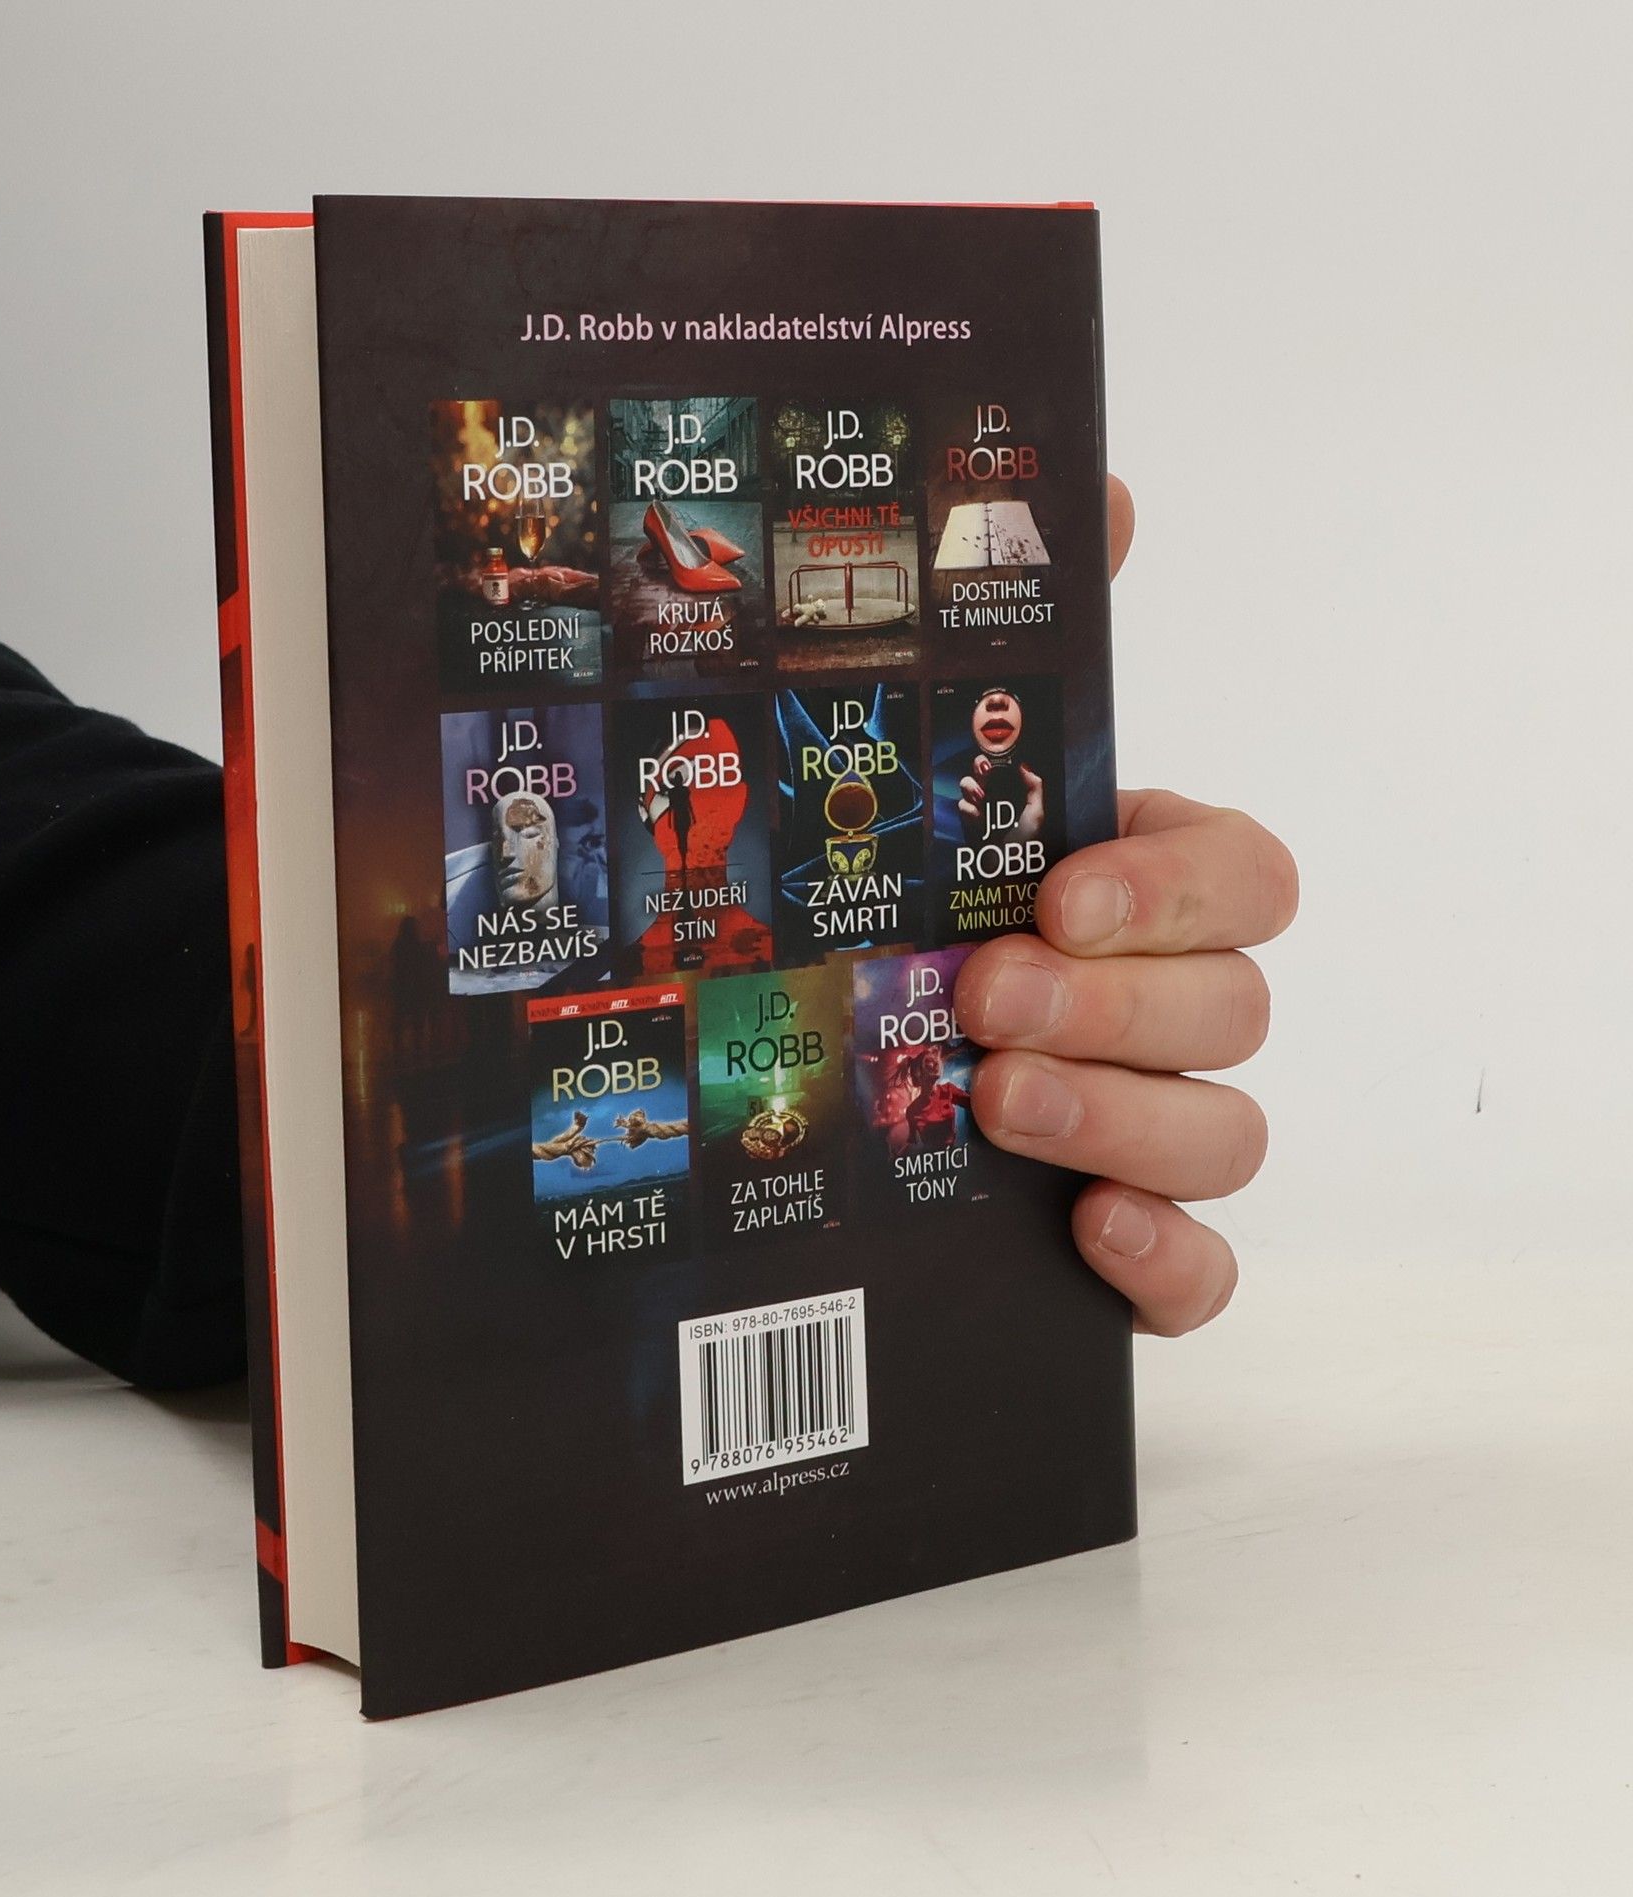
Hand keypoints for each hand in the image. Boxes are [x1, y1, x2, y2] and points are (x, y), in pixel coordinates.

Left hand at [954, 478, 1297, 1333]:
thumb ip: (1015, 634)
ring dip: (1125, 1116)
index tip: (1060, 886)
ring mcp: (1151, 1126)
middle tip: (987, 995)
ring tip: (997, 1099)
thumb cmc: (884, 910)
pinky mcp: (1124, 1241)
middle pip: (1234, 1006)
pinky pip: (1203, 1271)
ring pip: (1227, 1131)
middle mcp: (1161, 1007)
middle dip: (1117, 999)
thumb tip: (1092, 483)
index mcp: (1134, 892)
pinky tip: (1088, 1239)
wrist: (796, 1084)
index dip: (1172, 884)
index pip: (1243, 876)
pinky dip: (1169, 1263)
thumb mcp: (921, 779)